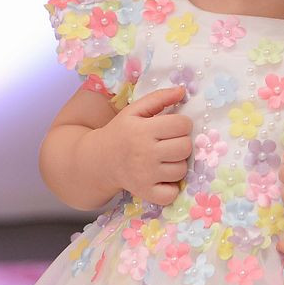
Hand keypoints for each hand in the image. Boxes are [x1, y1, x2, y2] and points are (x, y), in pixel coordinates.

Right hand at [87, 85, 192, 205]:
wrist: (98, 160)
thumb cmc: (121, 132)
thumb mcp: (135, 111)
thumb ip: (159, 98)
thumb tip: (182, 91)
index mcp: (143, 130)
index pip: (183, 125)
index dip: (182, 124)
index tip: (173, 126)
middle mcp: (145, 153)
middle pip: (185, 147)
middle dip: (182, 143)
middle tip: (169, 143)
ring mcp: (145, 175)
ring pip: (182, 170)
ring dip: (177, 164)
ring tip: (164, 159)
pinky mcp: (145, 192)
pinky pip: (172, 194)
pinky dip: (171, 188)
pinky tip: (162, 178)